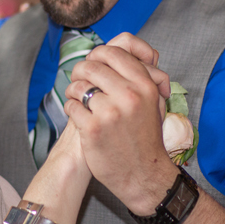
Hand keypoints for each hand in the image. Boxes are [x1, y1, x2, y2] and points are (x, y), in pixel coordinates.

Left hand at [65, 40, 176, 210]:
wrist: (143, 175)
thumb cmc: (145, 138)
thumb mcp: (153, 103)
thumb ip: (142, 75)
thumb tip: (126, 48)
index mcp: (145, 86)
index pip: (115, 52)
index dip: (99, 55)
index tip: (95, 64)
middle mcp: (129, 96)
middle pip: (92, 66)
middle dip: (81, 72)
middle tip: (81, 81)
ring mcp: (110, 112)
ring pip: (78, 85)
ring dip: (74, 91)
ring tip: (78, 100)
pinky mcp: (92, 129)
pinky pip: (71, 106)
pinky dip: (71, 110)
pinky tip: (79, 117)